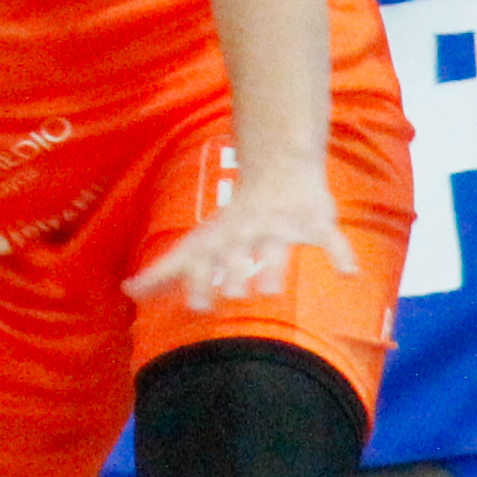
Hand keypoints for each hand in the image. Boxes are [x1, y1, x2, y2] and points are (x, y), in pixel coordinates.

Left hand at [124, 164, 347, 312]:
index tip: (198, 306)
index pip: (204, 260)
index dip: (200, 281)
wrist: (278, 170)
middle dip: (233, 274)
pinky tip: (348, 273)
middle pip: (237, 256)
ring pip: (276, 249)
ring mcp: (281, 228)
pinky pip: (330, 239)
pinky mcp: (314, 223)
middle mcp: (246, 233)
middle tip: (231, 293)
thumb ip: (164, 270)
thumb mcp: (197, 240)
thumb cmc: (232, 220)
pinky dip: (340, 253)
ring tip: (270, 290)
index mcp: (219, 239)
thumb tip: (127, 292)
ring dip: (273, 268)